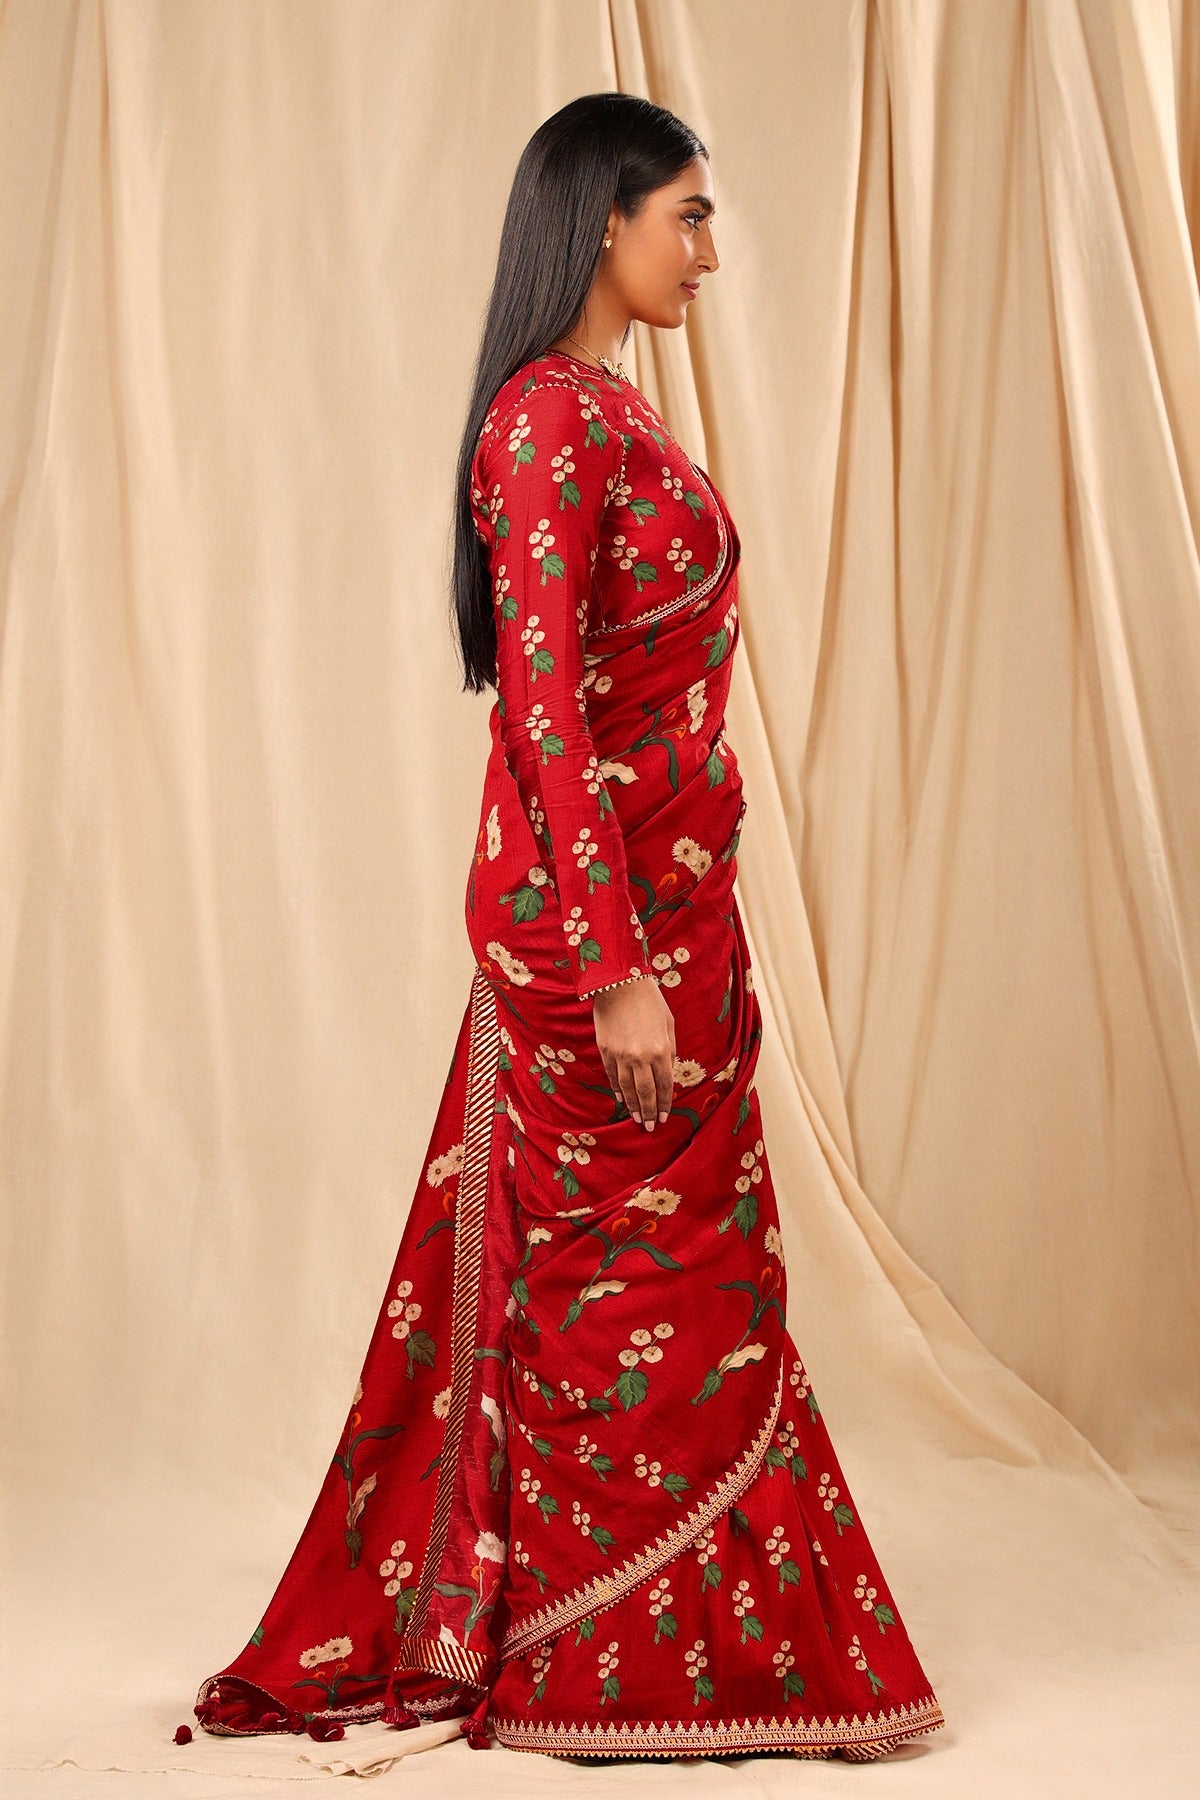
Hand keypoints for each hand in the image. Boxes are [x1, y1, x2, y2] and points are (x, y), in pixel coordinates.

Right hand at [591, 976, 675, 1129]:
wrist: (619, 983)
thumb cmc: (649, 1000)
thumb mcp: (669, 1024)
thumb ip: (670, 1050)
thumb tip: (669, 1070)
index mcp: (661, 1050)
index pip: (664, 1085)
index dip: (665, 1103)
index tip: (664, 1117)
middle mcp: (641, 1057)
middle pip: (645, 1093)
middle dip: (649, 1112)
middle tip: (649, 1126)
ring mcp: (620, 1055)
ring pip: (627, 1089)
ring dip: (633, 1106)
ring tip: (636, 1119)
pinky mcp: (605, 1051)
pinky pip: (612, 1076)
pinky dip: (617, 1090)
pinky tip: (621, 1099)